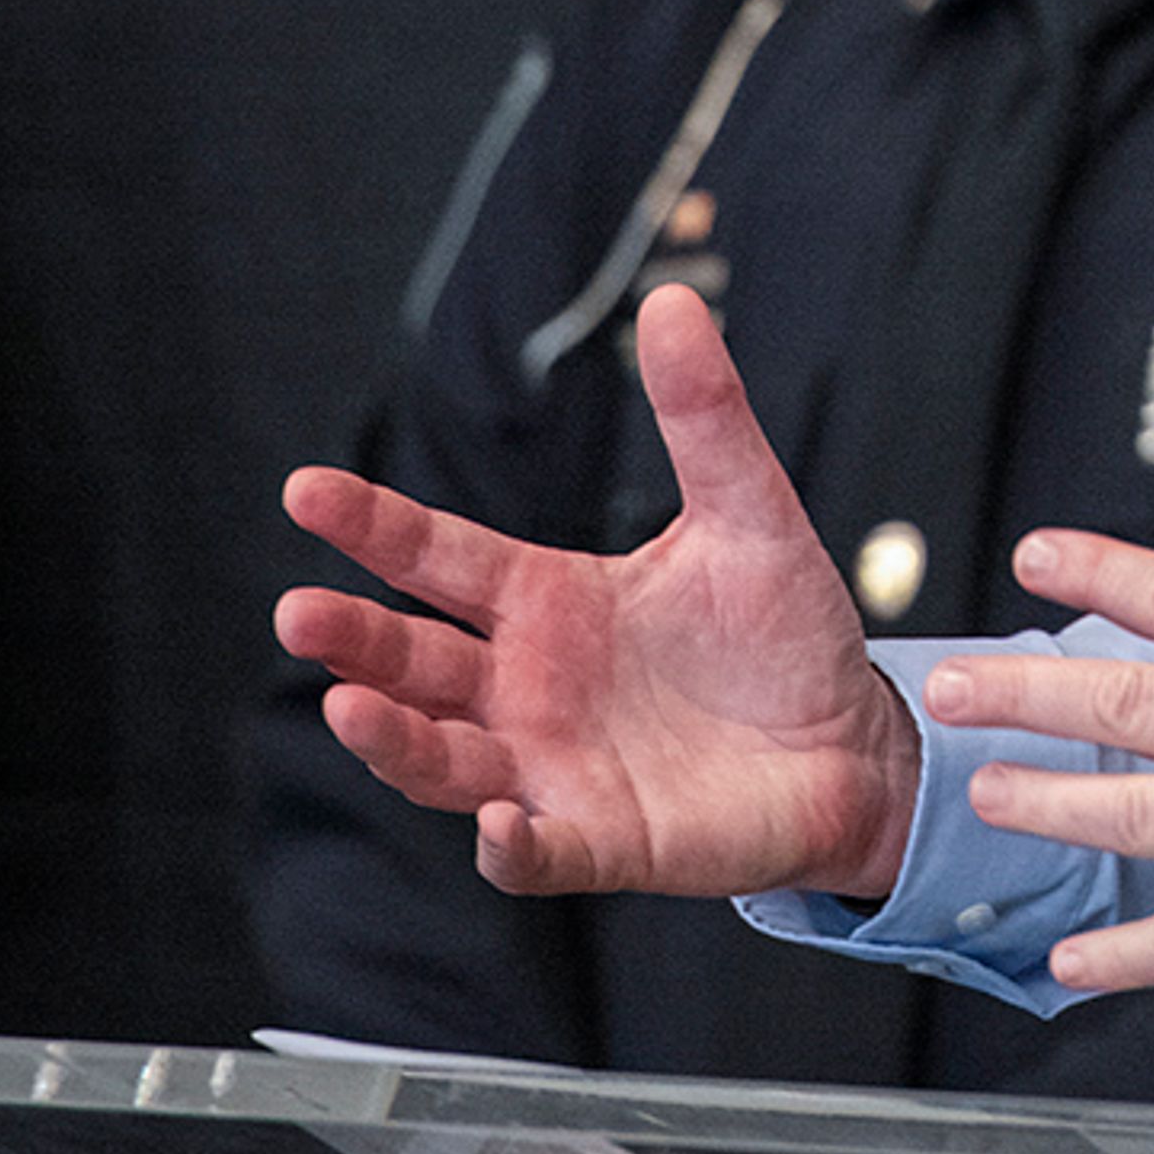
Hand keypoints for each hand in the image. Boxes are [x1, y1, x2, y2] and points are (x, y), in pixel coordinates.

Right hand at [272, 280, 919, 901]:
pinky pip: (539, 853)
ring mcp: (555, 768)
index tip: (304, 489)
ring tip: (348, 706)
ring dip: (395, 740)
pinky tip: (497, 822)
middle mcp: (530, 686)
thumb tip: (676, 301)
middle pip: (415, 662)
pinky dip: (511, 845)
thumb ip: (704, 417)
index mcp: (550, 602)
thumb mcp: (749, 512)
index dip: (373, 526)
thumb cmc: (785, 633)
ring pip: (445, 759)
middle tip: (299, 611)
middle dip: (354, 641)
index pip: (439, 558)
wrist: (853, 744)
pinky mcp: (604, 838)